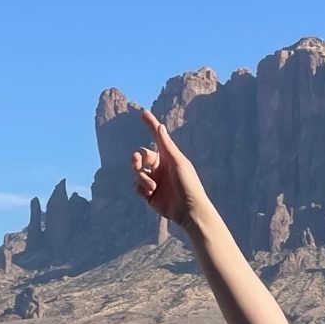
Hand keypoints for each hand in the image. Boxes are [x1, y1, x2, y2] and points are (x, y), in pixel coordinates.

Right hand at [131, 108, 211, 228]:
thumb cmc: (188, 184)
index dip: (150, 125)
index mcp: (167, 157)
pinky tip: (150, 193)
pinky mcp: (149, 194)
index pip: (157, 137)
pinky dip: (141, 188)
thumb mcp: (177, 162)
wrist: (188, 210)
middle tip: (137, 163)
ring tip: (152, 187)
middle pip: (140, 156)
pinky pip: (136, 186)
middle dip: (136, 158)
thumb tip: (160, 126)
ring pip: (137, 172)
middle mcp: (159, 167)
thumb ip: (166, 145)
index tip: (143, 113)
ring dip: (142, 178)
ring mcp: (153, 180)